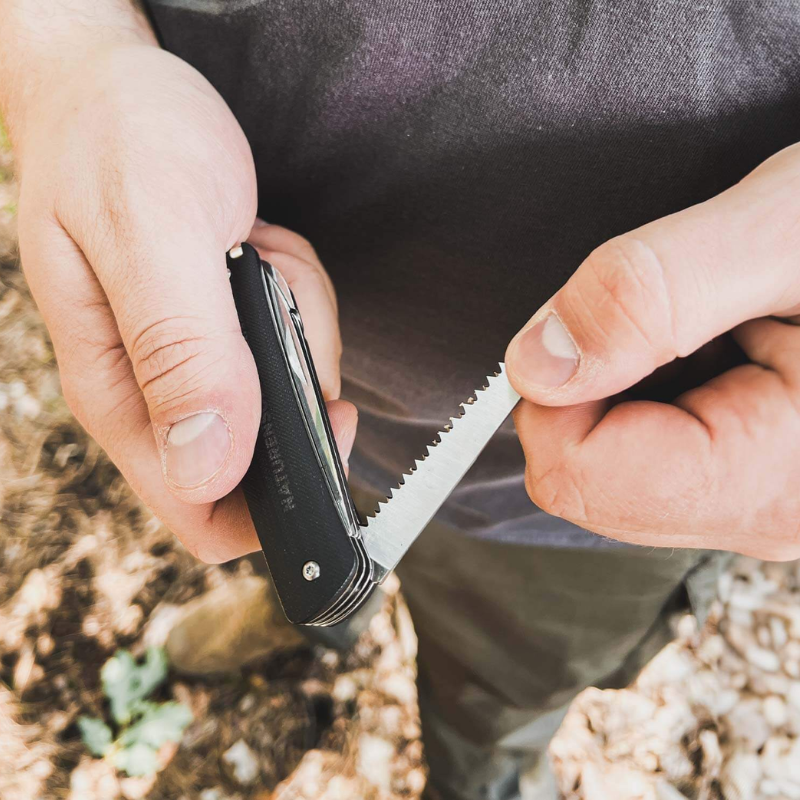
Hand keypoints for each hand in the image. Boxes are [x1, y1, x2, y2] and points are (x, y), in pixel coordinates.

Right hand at [15, 44, 356, 561]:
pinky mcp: (223, 331)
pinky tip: (258, 242)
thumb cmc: (117, 141)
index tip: (323, 420)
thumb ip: (180, 351)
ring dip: (298, 317)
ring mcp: (193, 363)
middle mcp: (156, 393)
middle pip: (267, 452)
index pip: (204, 515)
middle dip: (299, 377)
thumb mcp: (152, 231)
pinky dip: (295, 290)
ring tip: (254, 246)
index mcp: (122, 395)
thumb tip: (208, 466)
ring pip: (291, 390)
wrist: (116, 86)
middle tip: (271, 283)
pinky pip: (295, 338)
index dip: (277, 500)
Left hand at [505, 143, 799, 559]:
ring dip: (629, 383)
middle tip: (680, 313)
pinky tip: (724, 347)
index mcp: (773, 481)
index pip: (575, 473)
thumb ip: (654, 293)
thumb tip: (535, 365)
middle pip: (587, 479)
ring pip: (611, 469)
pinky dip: (653, 393)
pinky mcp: (759, 483)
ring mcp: (764, 506)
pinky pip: (650, 458)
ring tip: (722, 326)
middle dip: (599, 384)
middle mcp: (769, 518)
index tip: (601, 314)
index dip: (556, 385)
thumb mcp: (787, 230)